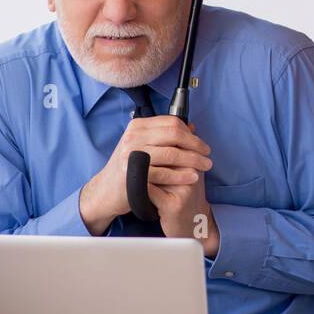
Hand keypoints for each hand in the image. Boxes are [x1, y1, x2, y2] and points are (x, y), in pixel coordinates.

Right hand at [80, 115, 214, 245]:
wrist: (107, 191)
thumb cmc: (128, 168)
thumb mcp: (143, 146)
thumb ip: (164, 136)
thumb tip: (192, 127)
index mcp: (137, 126)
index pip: (171, 122)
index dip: (191, 133)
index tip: (201, 144)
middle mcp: (133, 136)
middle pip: (174, 135)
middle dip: (195, 145)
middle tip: (207, 155)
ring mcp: (132, 154)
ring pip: (172, 153)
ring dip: (193, 160)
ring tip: (204, 166)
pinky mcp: (133, 172)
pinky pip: (165, 172)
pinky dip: (182, 175)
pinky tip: (193, 177)